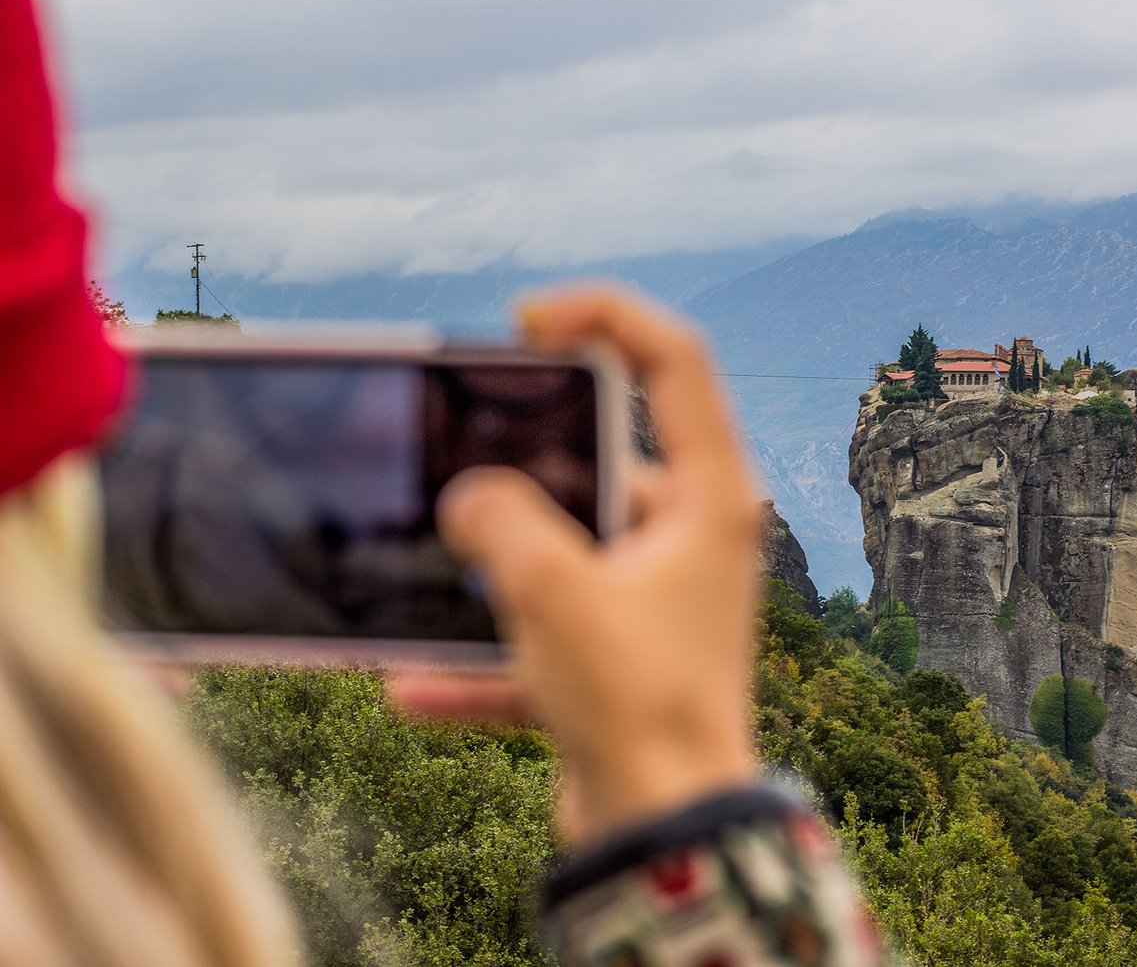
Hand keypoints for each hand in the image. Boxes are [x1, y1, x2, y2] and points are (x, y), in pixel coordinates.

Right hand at [390, 285, 761, 844]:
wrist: (665, 833)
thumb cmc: (639, 705)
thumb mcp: (554, 590)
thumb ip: (499, 520)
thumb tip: (468, 496)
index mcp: (709, 498)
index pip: (674, 362)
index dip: (606, 316)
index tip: (528, 318)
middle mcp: (691, 538)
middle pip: (602, 458)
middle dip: (522, 462)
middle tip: (460, 455)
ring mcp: (656, 598)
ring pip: (564, 550)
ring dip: (495, 567)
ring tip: (430, 567)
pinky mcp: (622, 655)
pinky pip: (544, 635)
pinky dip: (487, 657)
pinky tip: (414, 688)